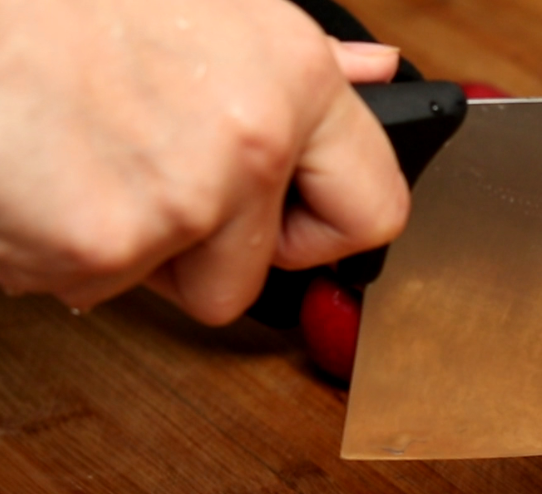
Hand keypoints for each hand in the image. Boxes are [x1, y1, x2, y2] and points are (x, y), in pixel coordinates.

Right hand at [0, 0, 409, 324]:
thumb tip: (375, 76)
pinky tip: (34, 171)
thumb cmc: (60, 0)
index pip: (373, 211)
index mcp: (292, 77)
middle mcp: (253, 139)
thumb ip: (293, 66)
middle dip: (197, 252)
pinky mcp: (103, 243)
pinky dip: (51, 246)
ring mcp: (182, 199)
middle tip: (136, 171)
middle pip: (255, 275)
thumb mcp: (208, 6)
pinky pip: (87, 285)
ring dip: (117, 242)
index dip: (319, 229)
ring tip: (71, 149)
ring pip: (165, 285)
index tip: (283, 222)